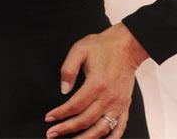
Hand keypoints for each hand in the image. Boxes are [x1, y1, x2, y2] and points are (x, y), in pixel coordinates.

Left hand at [43, 23, 148, 137]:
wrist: (127, 45)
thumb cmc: (104, 46)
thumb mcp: (80, 49)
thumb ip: (69, 69)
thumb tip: (63, 89)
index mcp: (96, 84)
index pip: (74, 106)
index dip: (60, 113)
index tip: (49, 117)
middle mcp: (108, 97)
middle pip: (85, 120)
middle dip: (66, 129)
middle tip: (52, 133)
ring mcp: (118, 104)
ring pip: (101, 129)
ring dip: (85, 138)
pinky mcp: (125, 105)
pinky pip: (119, 128)